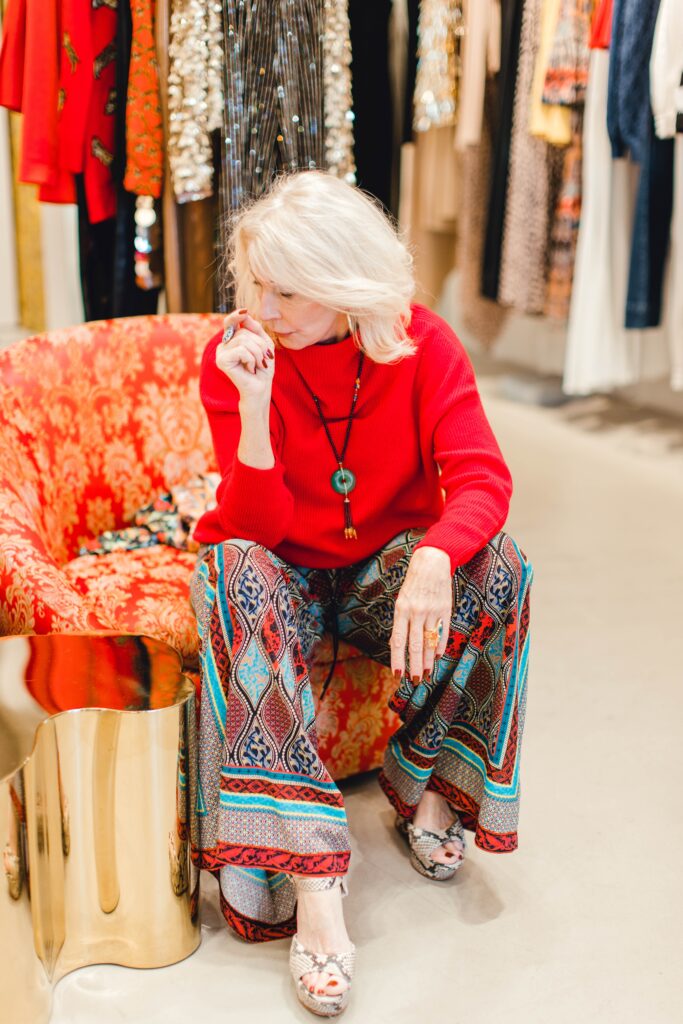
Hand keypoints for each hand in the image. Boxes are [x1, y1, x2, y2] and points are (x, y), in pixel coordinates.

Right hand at [216, 309, 274, 403]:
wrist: (261, 388)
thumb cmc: (263, 367)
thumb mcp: (264, 343)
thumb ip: (255, 328)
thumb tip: (244, 313)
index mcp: (232, 340)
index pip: (231, 322)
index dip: (237, 315)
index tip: (245, 311)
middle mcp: (224, 345)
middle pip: (243, 332)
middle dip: (259, 344)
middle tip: (263, 360)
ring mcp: (221, 353)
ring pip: (243, 340)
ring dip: (257, 353)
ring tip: (257, 365)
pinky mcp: (221, 361)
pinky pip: (241, 350)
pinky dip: (251, 359)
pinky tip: (250, 369)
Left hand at [390, 546, 451, 682]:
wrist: (432, 562)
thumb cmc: (413, 584)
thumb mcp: (401, 600)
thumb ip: (401, 622)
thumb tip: (397, 644)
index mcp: (401, 610)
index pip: (398, 640)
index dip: (398, 659)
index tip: (398, 674)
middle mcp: (416, 612)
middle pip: (415, 645)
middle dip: (414, 666)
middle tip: (414, 681)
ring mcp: (432, 611)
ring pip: (429, 642)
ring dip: (427, 661)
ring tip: (426, 674)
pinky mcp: (445, 610)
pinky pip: (442, 632)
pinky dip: (439, 647)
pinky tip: (436, 657)